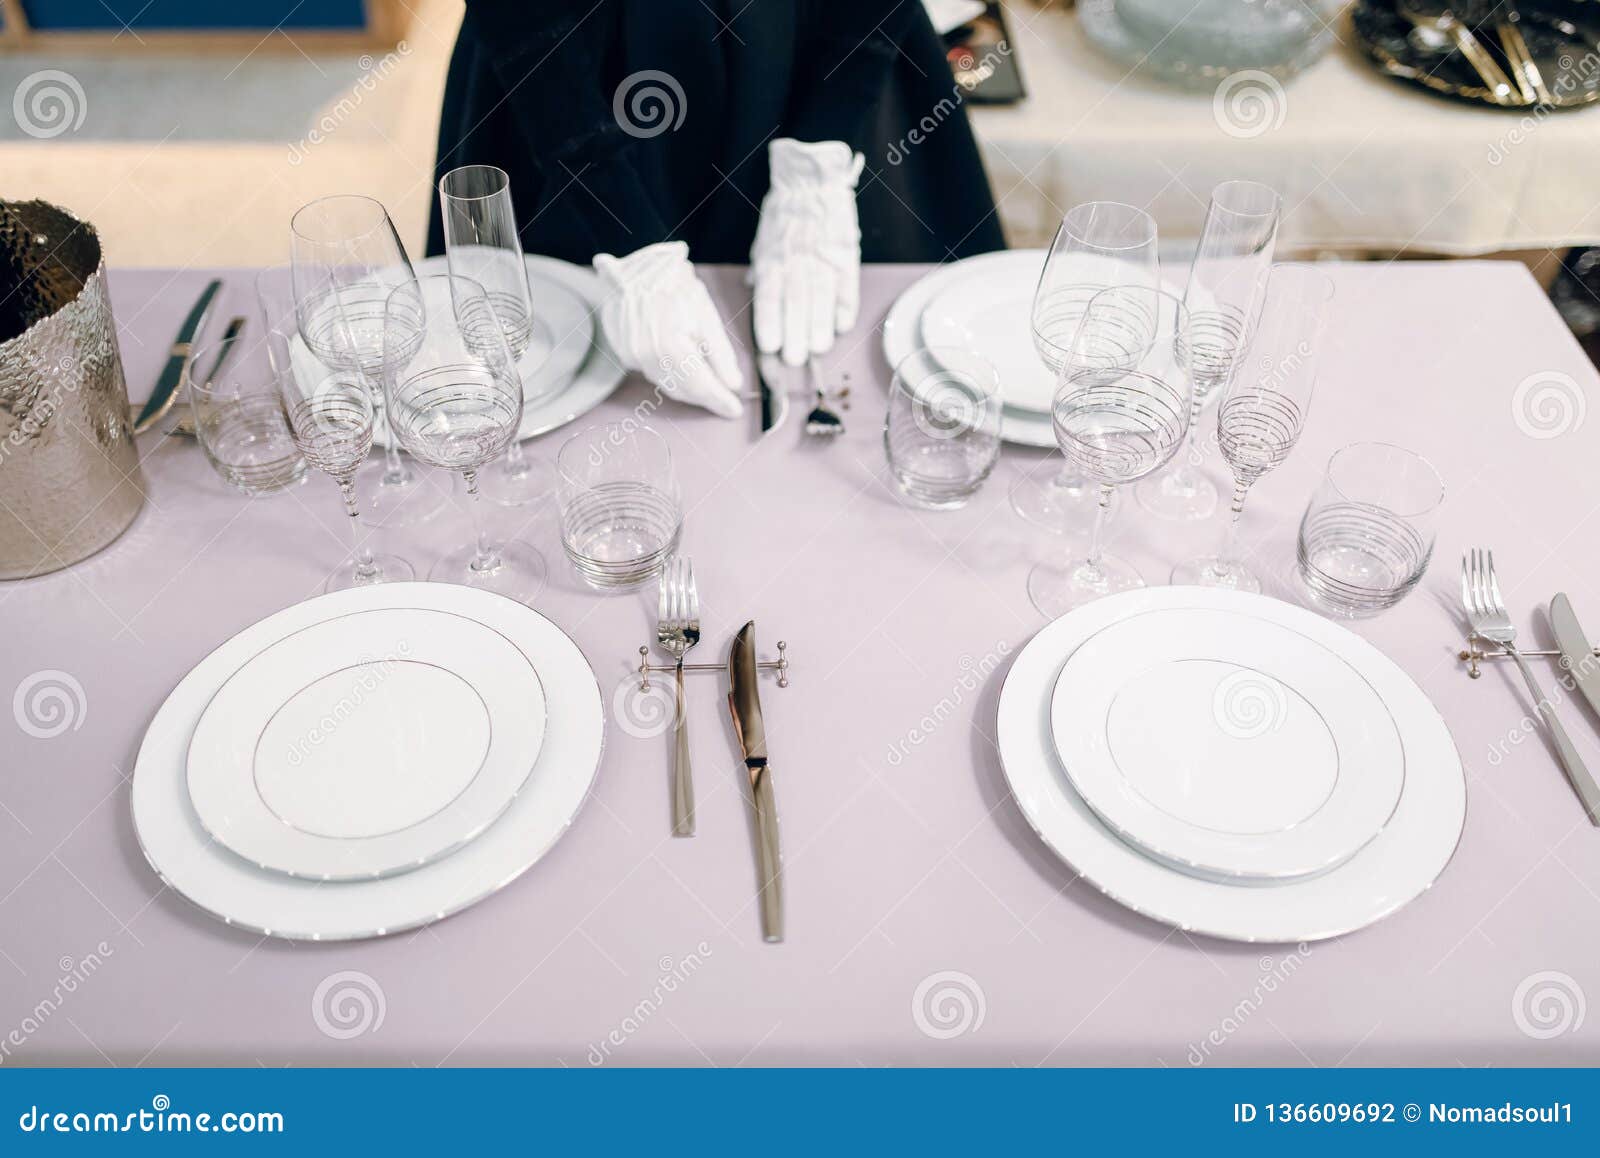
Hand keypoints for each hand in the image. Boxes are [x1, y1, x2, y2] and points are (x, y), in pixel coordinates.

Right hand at [592, 241, 743, 417]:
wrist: (636, 267)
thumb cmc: (676, 284)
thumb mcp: (706, 314)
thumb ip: (720, 353)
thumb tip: (733, 384)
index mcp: (669, 345)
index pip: (701, 385)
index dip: (720, 400)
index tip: (735, 411)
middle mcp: (646, 356)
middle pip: (682, 390)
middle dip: (706, 398)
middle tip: (725, 402)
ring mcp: (631, 356)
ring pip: (666, 385)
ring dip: (689, 391)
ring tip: (709, 390)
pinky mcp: (623, 353)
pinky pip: (652, 374)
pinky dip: (671, 378)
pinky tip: (685, 373)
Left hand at [751, 139, 864, 366]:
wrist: (812, 178)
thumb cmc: (786, 210)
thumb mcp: (763, 237)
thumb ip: (761, 267)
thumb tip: (754, 289)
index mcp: (773, 257)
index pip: (769, 295)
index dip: (770, 322)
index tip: (770, 346)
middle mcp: (796, 260)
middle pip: (795, 302)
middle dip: (795, 333)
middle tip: (796, 358)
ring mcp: (822, 256)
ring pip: (821, 297)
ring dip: (820, 326)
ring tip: (819, 348)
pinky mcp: (844, 253)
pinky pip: (845, 284)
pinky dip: (844, 306)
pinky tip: (842, 326)